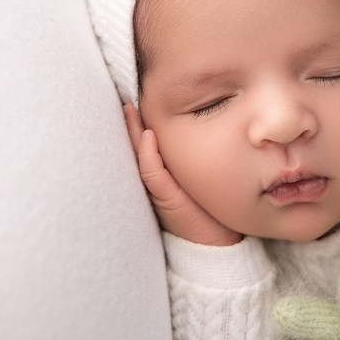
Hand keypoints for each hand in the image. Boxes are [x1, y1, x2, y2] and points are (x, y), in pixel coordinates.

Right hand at [123, 103, 241, 245]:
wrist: (216, 242)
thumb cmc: (206, 207)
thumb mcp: (194, 176)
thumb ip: (188, 155)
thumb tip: (193, 124)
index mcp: (157, 174)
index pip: (142, 143)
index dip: (135, 122)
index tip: (132, 99)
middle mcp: (152, 181)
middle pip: (133, 146)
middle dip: (127, 123)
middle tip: (123, 97)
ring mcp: (156, 190)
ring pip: (137, 157)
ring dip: (132, 133)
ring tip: (128, 109)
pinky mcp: (167, 200)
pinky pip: (153, 174)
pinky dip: (148, 156)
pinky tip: (148, 137)